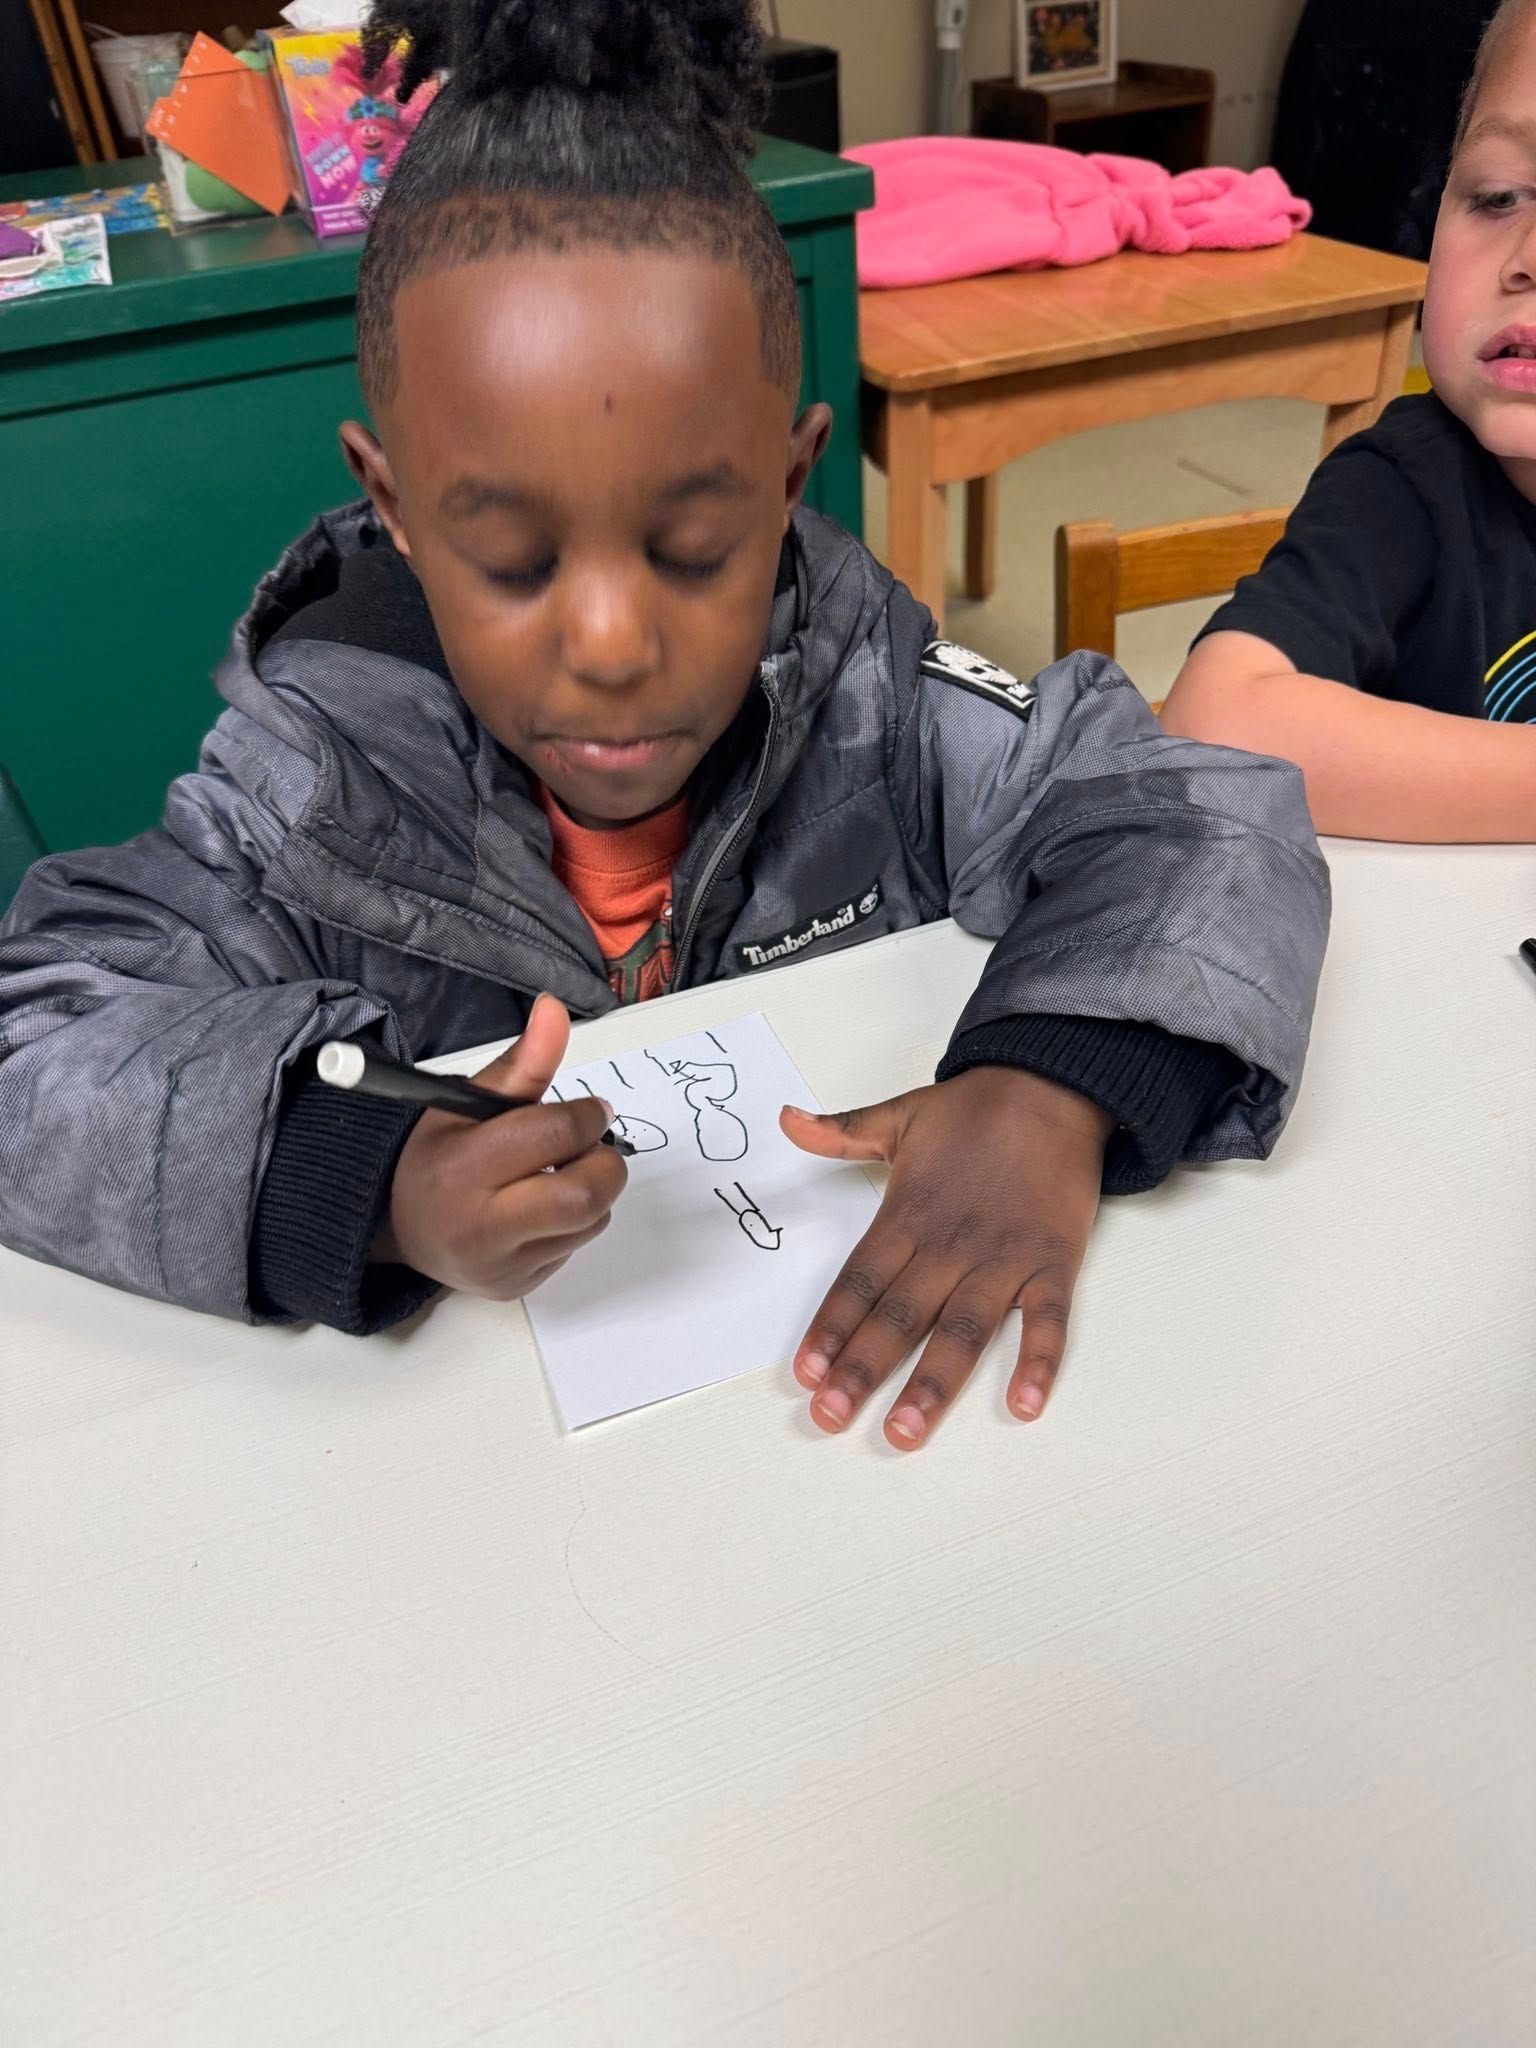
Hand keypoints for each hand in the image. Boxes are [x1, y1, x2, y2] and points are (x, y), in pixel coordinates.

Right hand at [376, 994, 626, 1298]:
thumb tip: (554, 1007)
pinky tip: (542, 1206)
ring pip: (590, 1221)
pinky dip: (576, 1220)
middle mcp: (479, 1226)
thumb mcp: (467, 1100)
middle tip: (588, 1146)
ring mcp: (500, 1265)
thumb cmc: (437, 1152)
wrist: (398, 1224)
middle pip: (584, 1194)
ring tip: (559, 1172)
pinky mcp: (517, 1288)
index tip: (591, 1111)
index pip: (554, 1136)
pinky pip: (575, 1246)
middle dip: (603, 1162)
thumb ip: (522, 1062)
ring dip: (593, 1190)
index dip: (587, 1116)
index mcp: (461, 1168)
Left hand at [781, 1066, 1111, 1449]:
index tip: (806, 1372)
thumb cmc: (975, 1110)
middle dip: (862, 1370)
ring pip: (963, 1332)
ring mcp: (1004, 1259)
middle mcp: (950, 1245)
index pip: (859, 1282)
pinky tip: (1023, 1405)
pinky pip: (1049, 1321)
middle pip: (899, 1317)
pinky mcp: (1053, 1263)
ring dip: (933, 1385)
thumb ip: (840, 1131)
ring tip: (905, 1430)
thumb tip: (785, 1120)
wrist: (1053, 1086)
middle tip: (831, 1415)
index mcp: (908, 1216)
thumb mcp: (898, 1116)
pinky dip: (1039, 1362)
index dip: (830, 1328)